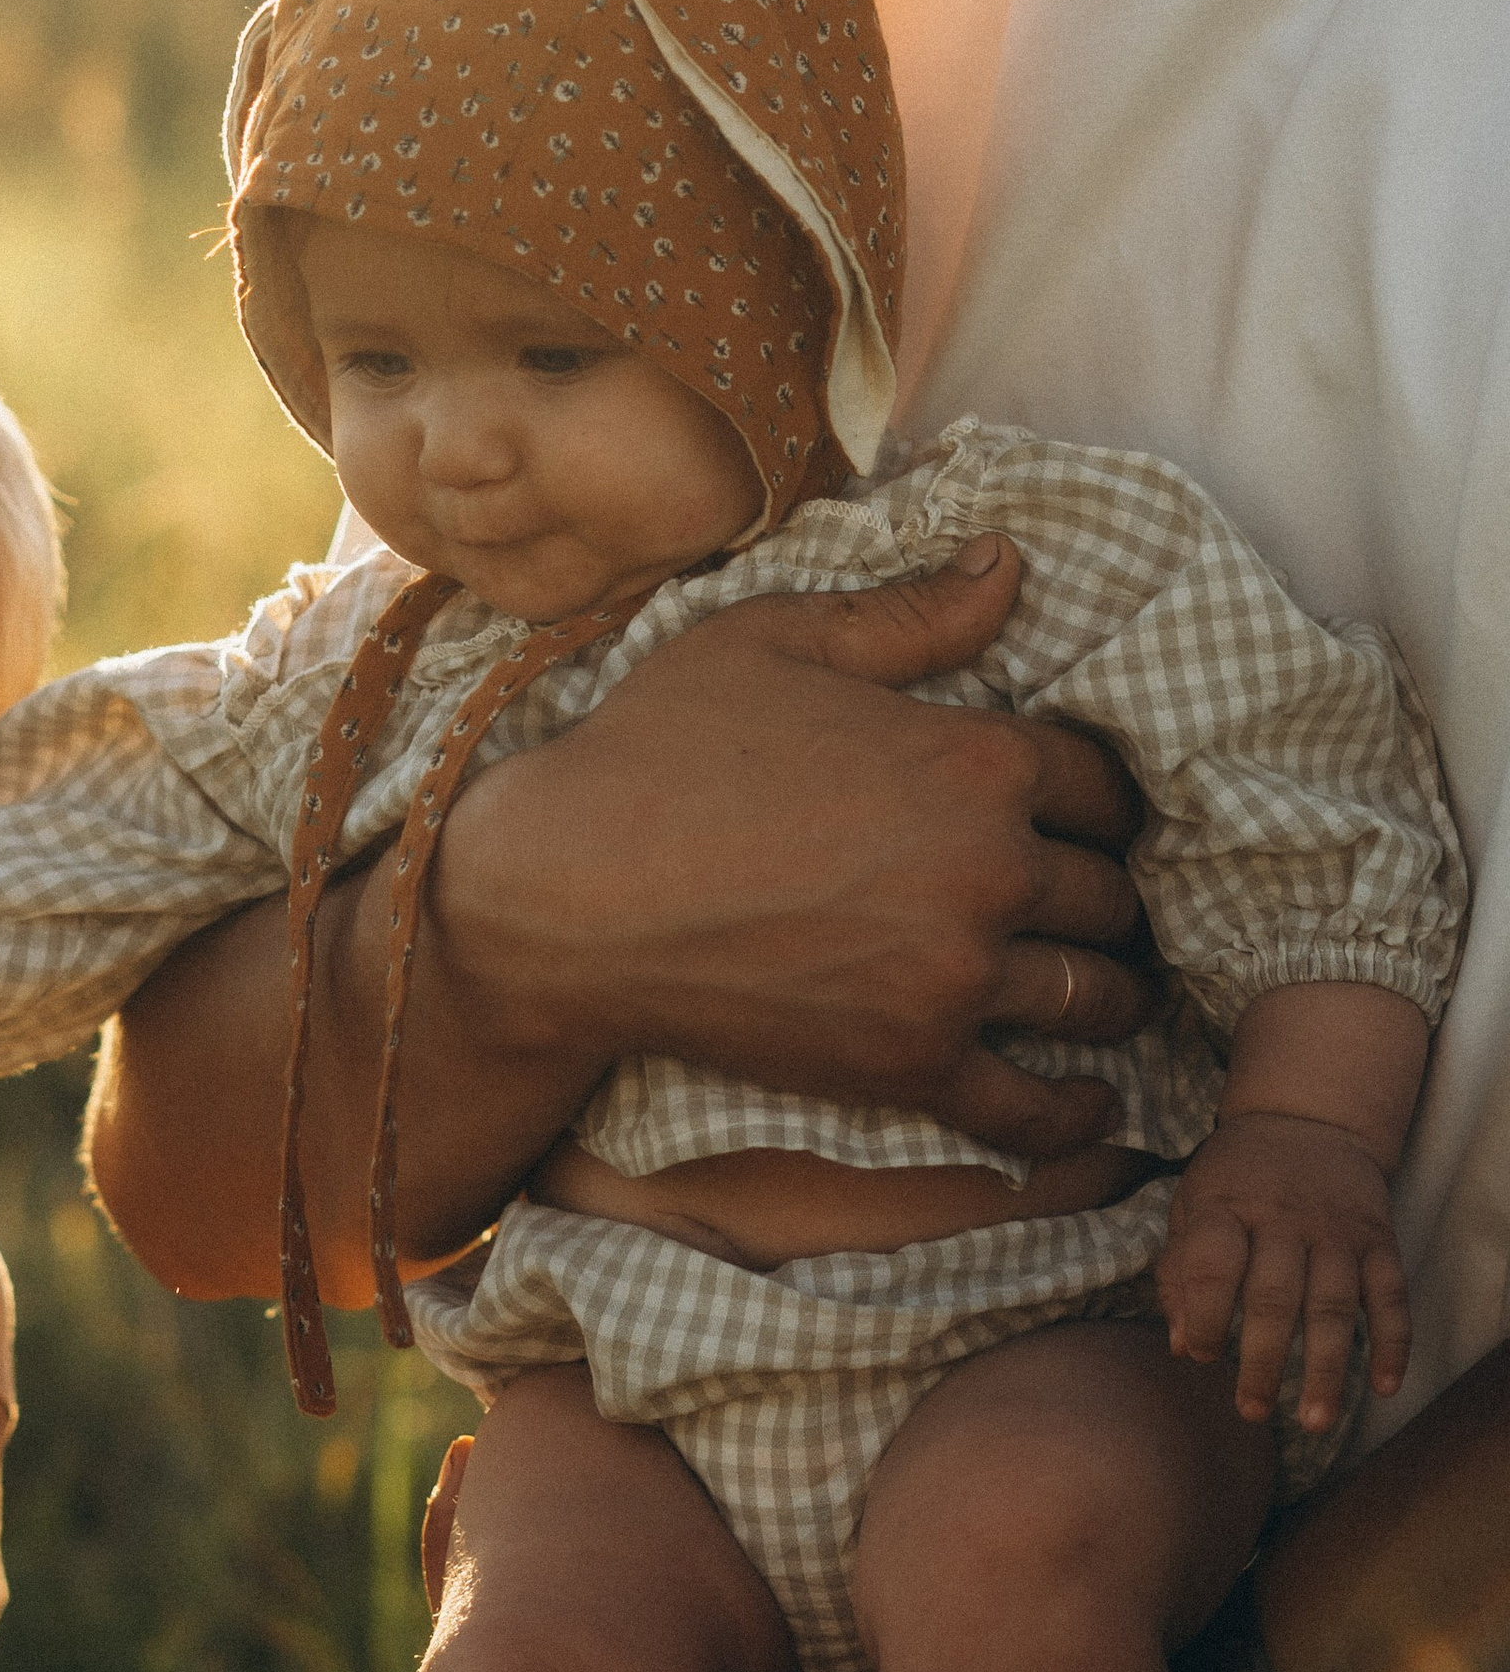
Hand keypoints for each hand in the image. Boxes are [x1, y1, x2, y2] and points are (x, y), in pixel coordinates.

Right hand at [433, 537, 1151, 1173]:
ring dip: (1109, 993)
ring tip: (1104, 991)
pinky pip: (1032, 1109)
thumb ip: (908, 615)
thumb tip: (1010, 561)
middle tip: (1095, 907)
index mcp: (974, 758)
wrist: (562, 897)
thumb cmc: (656, 751)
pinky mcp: (910, 1065)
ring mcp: (953, 976)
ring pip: (1094, 994)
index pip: (1103, 785)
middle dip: (1106, 895)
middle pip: (1109, 893)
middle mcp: (987, 868)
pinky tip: (1089, 1096)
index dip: (1100, 799)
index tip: (1087, 820)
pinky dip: (1074, 1111)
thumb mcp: (774, 642)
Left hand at [1156, 1110, 1409, 1427]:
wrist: (1308, 1118)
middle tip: (1252, 1411)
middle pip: (1275, 1298)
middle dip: (1264, 1361)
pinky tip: (1385, 1387)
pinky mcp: (1379, 1240)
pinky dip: (1393, 1343)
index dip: (1205, 1315)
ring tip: (1315, 1422)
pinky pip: (1392, 1297)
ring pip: (1335, 1306)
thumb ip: (1180, 1271)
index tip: (1201, 1356)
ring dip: (1327, 1369)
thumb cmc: (1235, 1176)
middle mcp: (1283, 1221)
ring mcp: (1337, 1232)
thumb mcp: (1191, 1204)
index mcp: (1226, 1208)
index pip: (1213, 1266)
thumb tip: (1182, 1346)